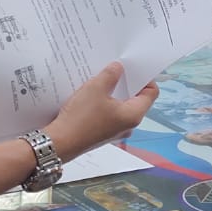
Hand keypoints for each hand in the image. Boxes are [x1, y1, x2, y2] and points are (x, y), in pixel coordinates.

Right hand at [45, 63, 159, 161]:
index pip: (151, 93)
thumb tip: (118, 68)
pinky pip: (110, 114)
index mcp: (133, 115)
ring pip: (121, 107)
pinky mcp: (103, 133)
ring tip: (103, 80)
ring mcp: (116, 131)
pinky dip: (105, 103)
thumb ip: (111, 74)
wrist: (60, 143)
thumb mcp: (96, 88)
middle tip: (116, 70)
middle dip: (126, 84)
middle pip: (136, 99)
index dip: (145, 78)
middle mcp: (129, 126)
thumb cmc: (80, 118)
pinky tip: (93, 94)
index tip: (133, 68)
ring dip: (113, 93)